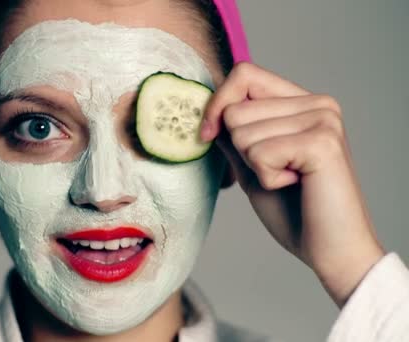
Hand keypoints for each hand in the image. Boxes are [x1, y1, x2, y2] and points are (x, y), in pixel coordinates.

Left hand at [201, 62, 385, 307]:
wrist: (329, 250)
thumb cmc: (293, 209)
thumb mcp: (251, 163)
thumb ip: (233, 133)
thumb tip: (207, 110)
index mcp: (302, 102)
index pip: (244, 74)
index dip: (217, 104)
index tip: (207, 135)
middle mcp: (317, 103)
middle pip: (235, 108)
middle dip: (239, 150)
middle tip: (275, 172)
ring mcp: (323, 119)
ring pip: (241, 131)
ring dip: (254, 167)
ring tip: (288, 180)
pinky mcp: (323, 142)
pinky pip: (259, 152)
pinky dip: (266, 178)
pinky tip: (295, 186)